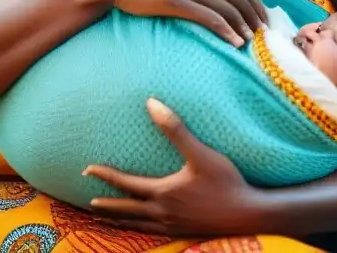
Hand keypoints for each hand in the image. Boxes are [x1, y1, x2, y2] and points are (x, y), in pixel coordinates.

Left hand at [85, 99, 259, 236]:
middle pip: (126, 210)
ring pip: (137, 225)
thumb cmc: (226, 183)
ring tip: (104, 221)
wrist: (249, 216)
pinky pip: (152, 232)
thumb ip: (175, 129)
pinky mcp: (184, 232)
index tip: (88, 170)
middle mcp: (163, 212)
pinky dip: (138, 230)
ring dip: (118, 222)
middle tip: (87, 204)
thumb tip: (152, 104)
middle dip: (106, 206)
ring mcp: (173, 226)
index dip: (105, 176)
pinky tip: (140, 227)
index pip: (125, 184)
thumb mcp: (201, 153)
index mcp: (163, 193)